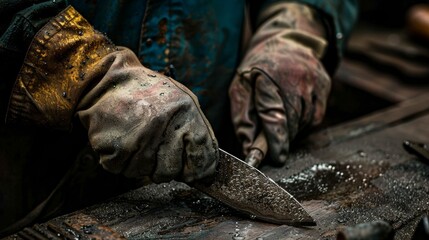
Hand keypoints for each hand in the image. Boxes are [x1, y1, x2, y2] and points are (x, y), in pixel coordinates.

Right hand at [6, 7, 217, 183]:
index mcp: (183, 112)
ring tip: (138, 138)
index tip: (196, 173)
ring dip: (143, 163)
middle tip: (158, 148)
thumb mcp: (183, 99)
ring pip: (146, 173)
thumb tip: (208, 163)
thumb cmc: (148, 91)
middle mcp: (161, 126)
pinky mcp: (114, 149)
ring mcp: (136, 139)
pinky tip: (123, 140)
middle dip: (168, 167)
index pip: (202, 155)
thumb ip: (198, 128)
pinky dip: (123, 161)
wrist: (107, 80)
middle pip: (172, 171)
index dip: (200, 169)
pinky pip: (123, 170)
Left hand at [229, 3, 330, 166]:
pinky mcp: (325, 84)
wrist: (285, 39)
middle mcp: (294, 78)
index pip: (274, 115)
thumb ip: (242, 118)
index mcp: (267, 77)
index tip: (275, 158)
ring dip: (293, 130)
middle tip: (274, 146)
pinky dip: (305, 122)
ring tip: (281, 122)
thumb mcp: (239, 87)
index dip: (275, 140)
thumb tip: (249, 149)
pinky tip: (294, 114)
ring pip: (306, 121)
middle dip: (283, 138)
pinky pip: (316, 115)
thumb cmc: (257, 67)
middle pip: (293, 121)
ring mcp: (313, 80)